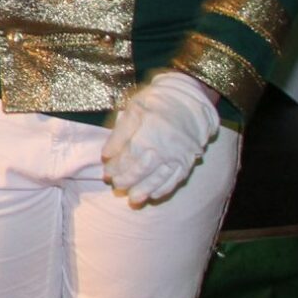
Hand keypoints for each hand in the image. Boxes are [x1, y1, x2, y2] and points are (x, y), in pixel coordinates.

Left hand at [101, 69, 220, 206]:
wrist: (190, 98)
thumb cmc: (157, 101)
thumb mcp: (133, 109)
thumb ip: (120, 133)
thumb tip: (106, 156)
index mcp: (150, 132)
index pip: (129, 157)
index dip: (117, 167)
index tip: (107, 174)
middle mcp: (166, 146)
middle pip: (143, 170)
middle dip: (127, 181)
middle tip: (117, 186)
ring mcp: (180, 154)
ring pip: (160, 178)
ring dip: (145, 190)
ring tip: (133, 199)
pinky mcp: (189, 159)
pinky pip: (177, 178)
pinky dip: (165, 188)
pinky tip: (154, 194)